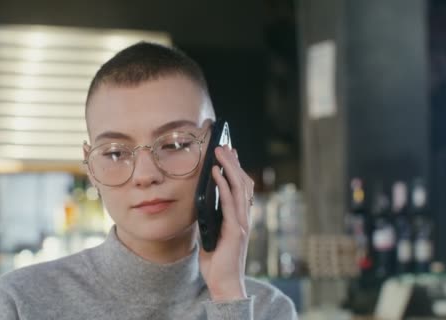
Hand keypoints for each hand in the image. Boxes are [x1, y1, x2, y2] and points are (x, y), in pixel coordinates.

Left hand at [198, 146, 254, 300]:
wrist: (224, 284)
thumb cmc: (217, 262)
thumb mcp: (212, 234)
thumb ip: (211, 219)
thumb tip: (202, 201)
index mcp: (238, 218)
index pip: (241, 188)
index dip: (236, 169)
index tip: (230, 153)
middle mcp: (243, 218)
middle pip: (242, 182)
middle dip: (233, 162)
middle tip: (225, 145)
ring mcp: (240, 223)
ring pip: (239, 187)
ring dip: (229, 167)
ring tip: (220, 151)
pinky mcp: (234, 230)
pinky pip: (229, 202)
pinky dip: (223, 185)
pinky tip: (216, 173)